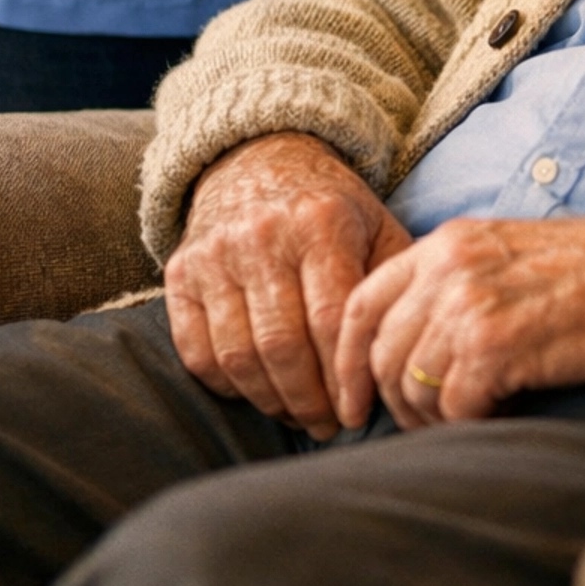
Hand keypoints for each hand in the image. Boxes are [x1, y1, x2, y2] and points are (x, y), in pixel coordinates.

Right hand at [166, 133, 411, 439]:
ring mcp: (215, 254)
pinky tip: (257, 392)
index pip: (333, 319)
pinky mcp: (180, 272)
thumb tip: (404, 352)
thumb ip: (392, 281)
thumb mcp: (374, 224)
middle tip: (329, 426)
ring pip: (238, 356)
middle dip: (310, 400)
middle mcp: (263, 235)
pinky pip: (197, 351)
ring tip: (298, 415)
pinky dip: (227, 385)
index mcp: (320, 222)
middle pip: (283, 345)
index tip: (359, 413)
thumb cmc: (330, 208)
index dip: (346, 378)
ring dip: (271, 400)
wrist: (258, 159)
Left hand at [334, 213, 584, 430]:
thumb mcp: (503, 253)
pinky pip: (455, 408)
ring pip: (414, 386)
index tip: (352, 401)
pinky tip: (503, 411)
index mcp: (445, 244)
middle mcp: (447, 270)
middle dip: (395, 401)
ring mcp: (469, 306)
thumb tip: (407, 349)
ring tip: (472, 416)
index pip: (360, 303)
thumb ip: (450, 285)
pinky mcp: (496, 346)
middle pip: (381, 353)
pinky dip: (473, 422)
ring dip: (436, 417)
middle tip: (425, 423)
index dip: (346, 360)